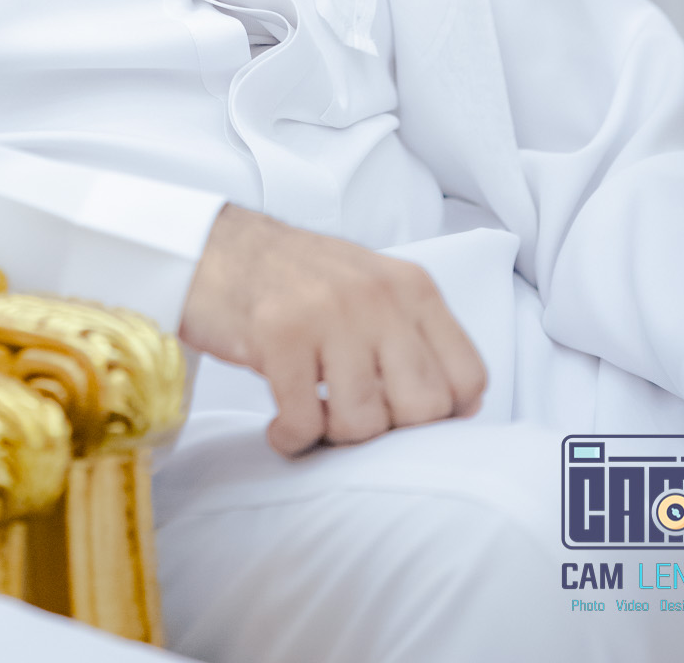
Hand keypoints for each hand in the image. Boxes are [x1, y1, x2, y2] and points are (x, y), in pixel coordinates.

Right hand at [180, 204, 486, 456]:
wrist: (214, 246)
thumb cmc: (294, 280)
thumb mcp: (371, 290)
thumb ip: (414, 337)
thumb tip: (458, 408)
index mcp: (410, 287)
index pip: (469, 378)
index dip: (443, 416)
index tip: (402, 415)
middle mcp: (377, 296)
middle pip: (425, 408)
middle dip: (389, 431)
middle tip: (351, 416)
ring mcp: (329, 313)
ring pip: (364, 422)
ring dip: (333, 436)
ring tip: (312, 413)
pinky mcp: (279, 335)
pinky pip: (305, 423)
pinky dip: (291, 438)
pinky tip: (280, 422)